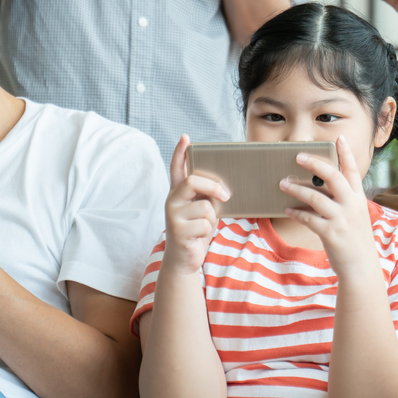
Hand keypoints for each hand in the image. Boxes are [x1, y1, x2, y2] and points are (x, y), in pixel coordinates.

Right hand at [163, 135, 229, 274]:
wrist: (184, 259)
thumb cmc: (196, 231)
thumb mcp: (202, 210)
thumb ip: (206, 197)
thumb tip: (221, 189)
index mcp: (178, 193)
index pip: (177, 168)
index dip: (180, 153)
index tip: (186, 138)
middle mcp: (171, 201)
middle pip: (193, 181)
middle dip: (214, 187)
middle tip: (226, 196)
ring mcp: (172, 215)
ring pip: (205, 207)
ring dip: (212, 219)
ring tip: (203, 227)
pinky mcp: (177, 230)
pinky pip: (205, 224)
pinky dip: (208, 232)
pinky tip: (198, 238)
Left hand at [279, 137, 377, 273]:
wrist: (362, 268)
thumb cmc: (355, 240)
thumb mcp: (355, 216)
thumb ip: (343, 201)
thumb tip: (322, 188)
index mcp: (358, 199)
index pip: (352, 171)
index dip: (345, 153)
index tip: (338, 138)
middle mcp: (352, 205)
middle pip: (333, 176)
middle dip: (314, 163)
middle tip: (298, 156)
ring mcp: (342, 219)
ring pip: (315, 196)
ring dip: (296, 189)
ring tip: (282, 184)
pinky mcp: (331, 233)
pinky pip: (308, 219)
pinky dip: (296, 213)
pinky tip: (287, 210)